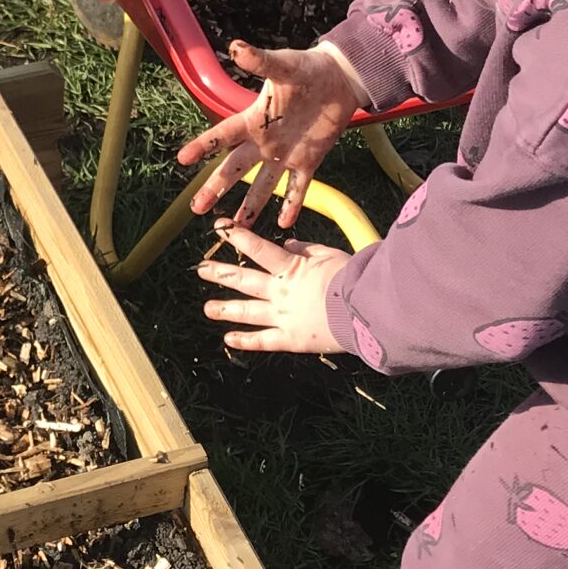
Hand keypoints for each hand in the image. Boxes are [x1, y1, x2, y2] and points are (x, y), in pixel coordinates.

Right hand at [175, 42, 356, 226]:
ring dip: (250, 206)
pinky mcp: (309, 161)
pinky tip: (282, 225)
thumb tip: (236, 46)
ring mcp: (286, 154)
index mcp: (255, 119)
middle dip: (216, 188)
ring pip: (262, 185)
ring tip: (237, 227)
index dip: (204, 147)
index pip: (223, 135)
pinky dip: (291, 205)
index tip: (183, 159)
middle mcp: (265, 141)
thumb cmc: (308, 68)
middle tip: (197, 209)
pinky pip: (298, 187)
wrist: (339, 79)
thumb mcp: (284, 65)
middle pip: (235, 169)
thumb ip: (260, 60)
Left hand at [197, 225, 349, 354]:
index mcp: (291, 268)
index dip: (236, 236)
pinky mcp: (291, 339)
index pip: (257, 248)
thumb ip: (306, 249)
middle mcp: (281, 291)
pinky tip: (228, 339)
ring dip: (224, 309)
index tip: (219, 227)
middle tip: (201, 269)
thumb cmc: (353, 278)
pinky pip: (263, 341)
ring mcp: (283, 316)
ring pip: (247, 311)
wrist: (366, 310)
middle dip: (220, 273)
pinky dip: (245, 341)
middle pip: (244, 280)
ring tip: (207, 308)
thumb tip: (287, 244)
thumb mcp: (330, 254)